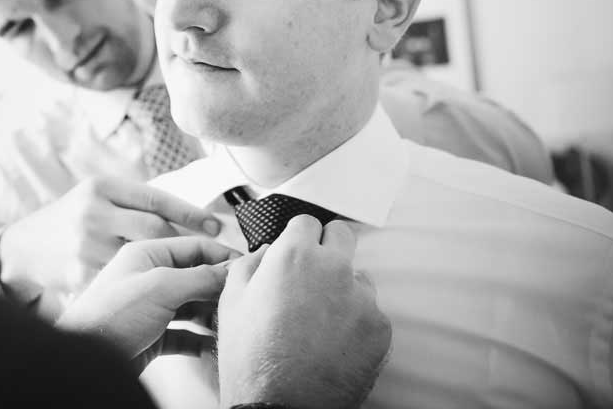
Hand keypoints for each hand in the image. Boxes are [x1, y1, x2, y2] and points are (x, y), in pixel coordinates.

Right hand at [0, 176, 221, 301]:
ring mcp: (85, 245)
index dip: (191, 213)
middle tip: (212, 259)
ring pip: (143, 260)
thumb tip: (191, 217)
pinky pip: (124, 283)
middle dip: (186, 246)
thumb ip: (134, 205)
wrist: (24, 249)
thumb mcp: (98, 198)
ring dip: (171, 272)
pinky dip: (146, 291)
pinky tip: (164, 299)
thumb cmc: (72, 221)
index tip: (217, 227)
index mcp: (102, 188)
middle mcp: (93, 213)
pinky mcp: (80, 275)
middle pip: (154, 230)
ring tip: (196, 281)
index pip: (155, 199)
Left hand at [57, 236, 239, 369]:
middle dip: (220, 289)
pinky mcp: (149, 337)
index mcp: (146, 255)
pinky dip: (199, 341)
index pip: (193, 246)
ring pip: (191, 307)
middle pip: (195, 277)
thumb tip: (231, 269)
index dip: (222, 255)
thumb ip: (199, 276)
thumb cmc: (108, 317)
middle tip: (242, 299)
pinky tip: (211, 346)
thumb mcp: (160, 287)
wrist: (85, 362)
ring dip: (212, 316)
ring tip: (229, 323)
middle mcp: (147, 279)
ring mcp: (148, 309)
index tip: (247, 267)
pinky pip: (183, 336)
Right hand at [217, 216, 390, 408]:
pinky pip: (371, 312)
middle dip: (328, 248)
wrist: (281, 406)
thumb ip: (250, 263)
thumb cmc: (252, 357)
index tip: (295, 251)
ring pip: (358, 277)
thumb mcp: (231, 301)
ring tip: (320, 320)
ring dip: (343, 288)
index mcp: (294, 256)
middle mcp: (333, 269)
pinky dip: (356, 322)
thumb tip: (267, 251)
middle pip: (343, 235)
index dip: (298, 238)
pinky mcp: (380, 328)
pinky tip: (334, 341)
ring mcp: (362, 299)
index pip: (307, 221)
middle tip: (312, 275)